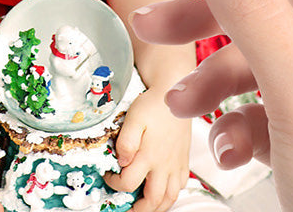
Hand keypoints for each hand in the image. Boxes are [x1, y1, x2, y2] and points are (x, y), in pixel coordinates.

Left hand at [103, 88, 189, 211]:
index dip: (115, 184)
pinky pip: (181, 186)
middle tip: (127, 208)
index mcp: (150, 156)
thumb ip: (126, 142)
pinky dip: (171, 194)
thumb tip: (122, 162)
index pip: (129, 183)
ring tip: (144, 206)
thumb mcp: (134, 118)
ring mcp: (176, 164)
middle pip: (152, 201)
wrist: (176, 92)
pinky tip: (163, 190)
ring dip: (156, 207)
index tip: (108, 176)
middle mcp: (165, 164)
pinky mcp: (184, 160)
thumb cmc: (154, 103)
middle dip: (138, 209)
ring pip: (170, 198)